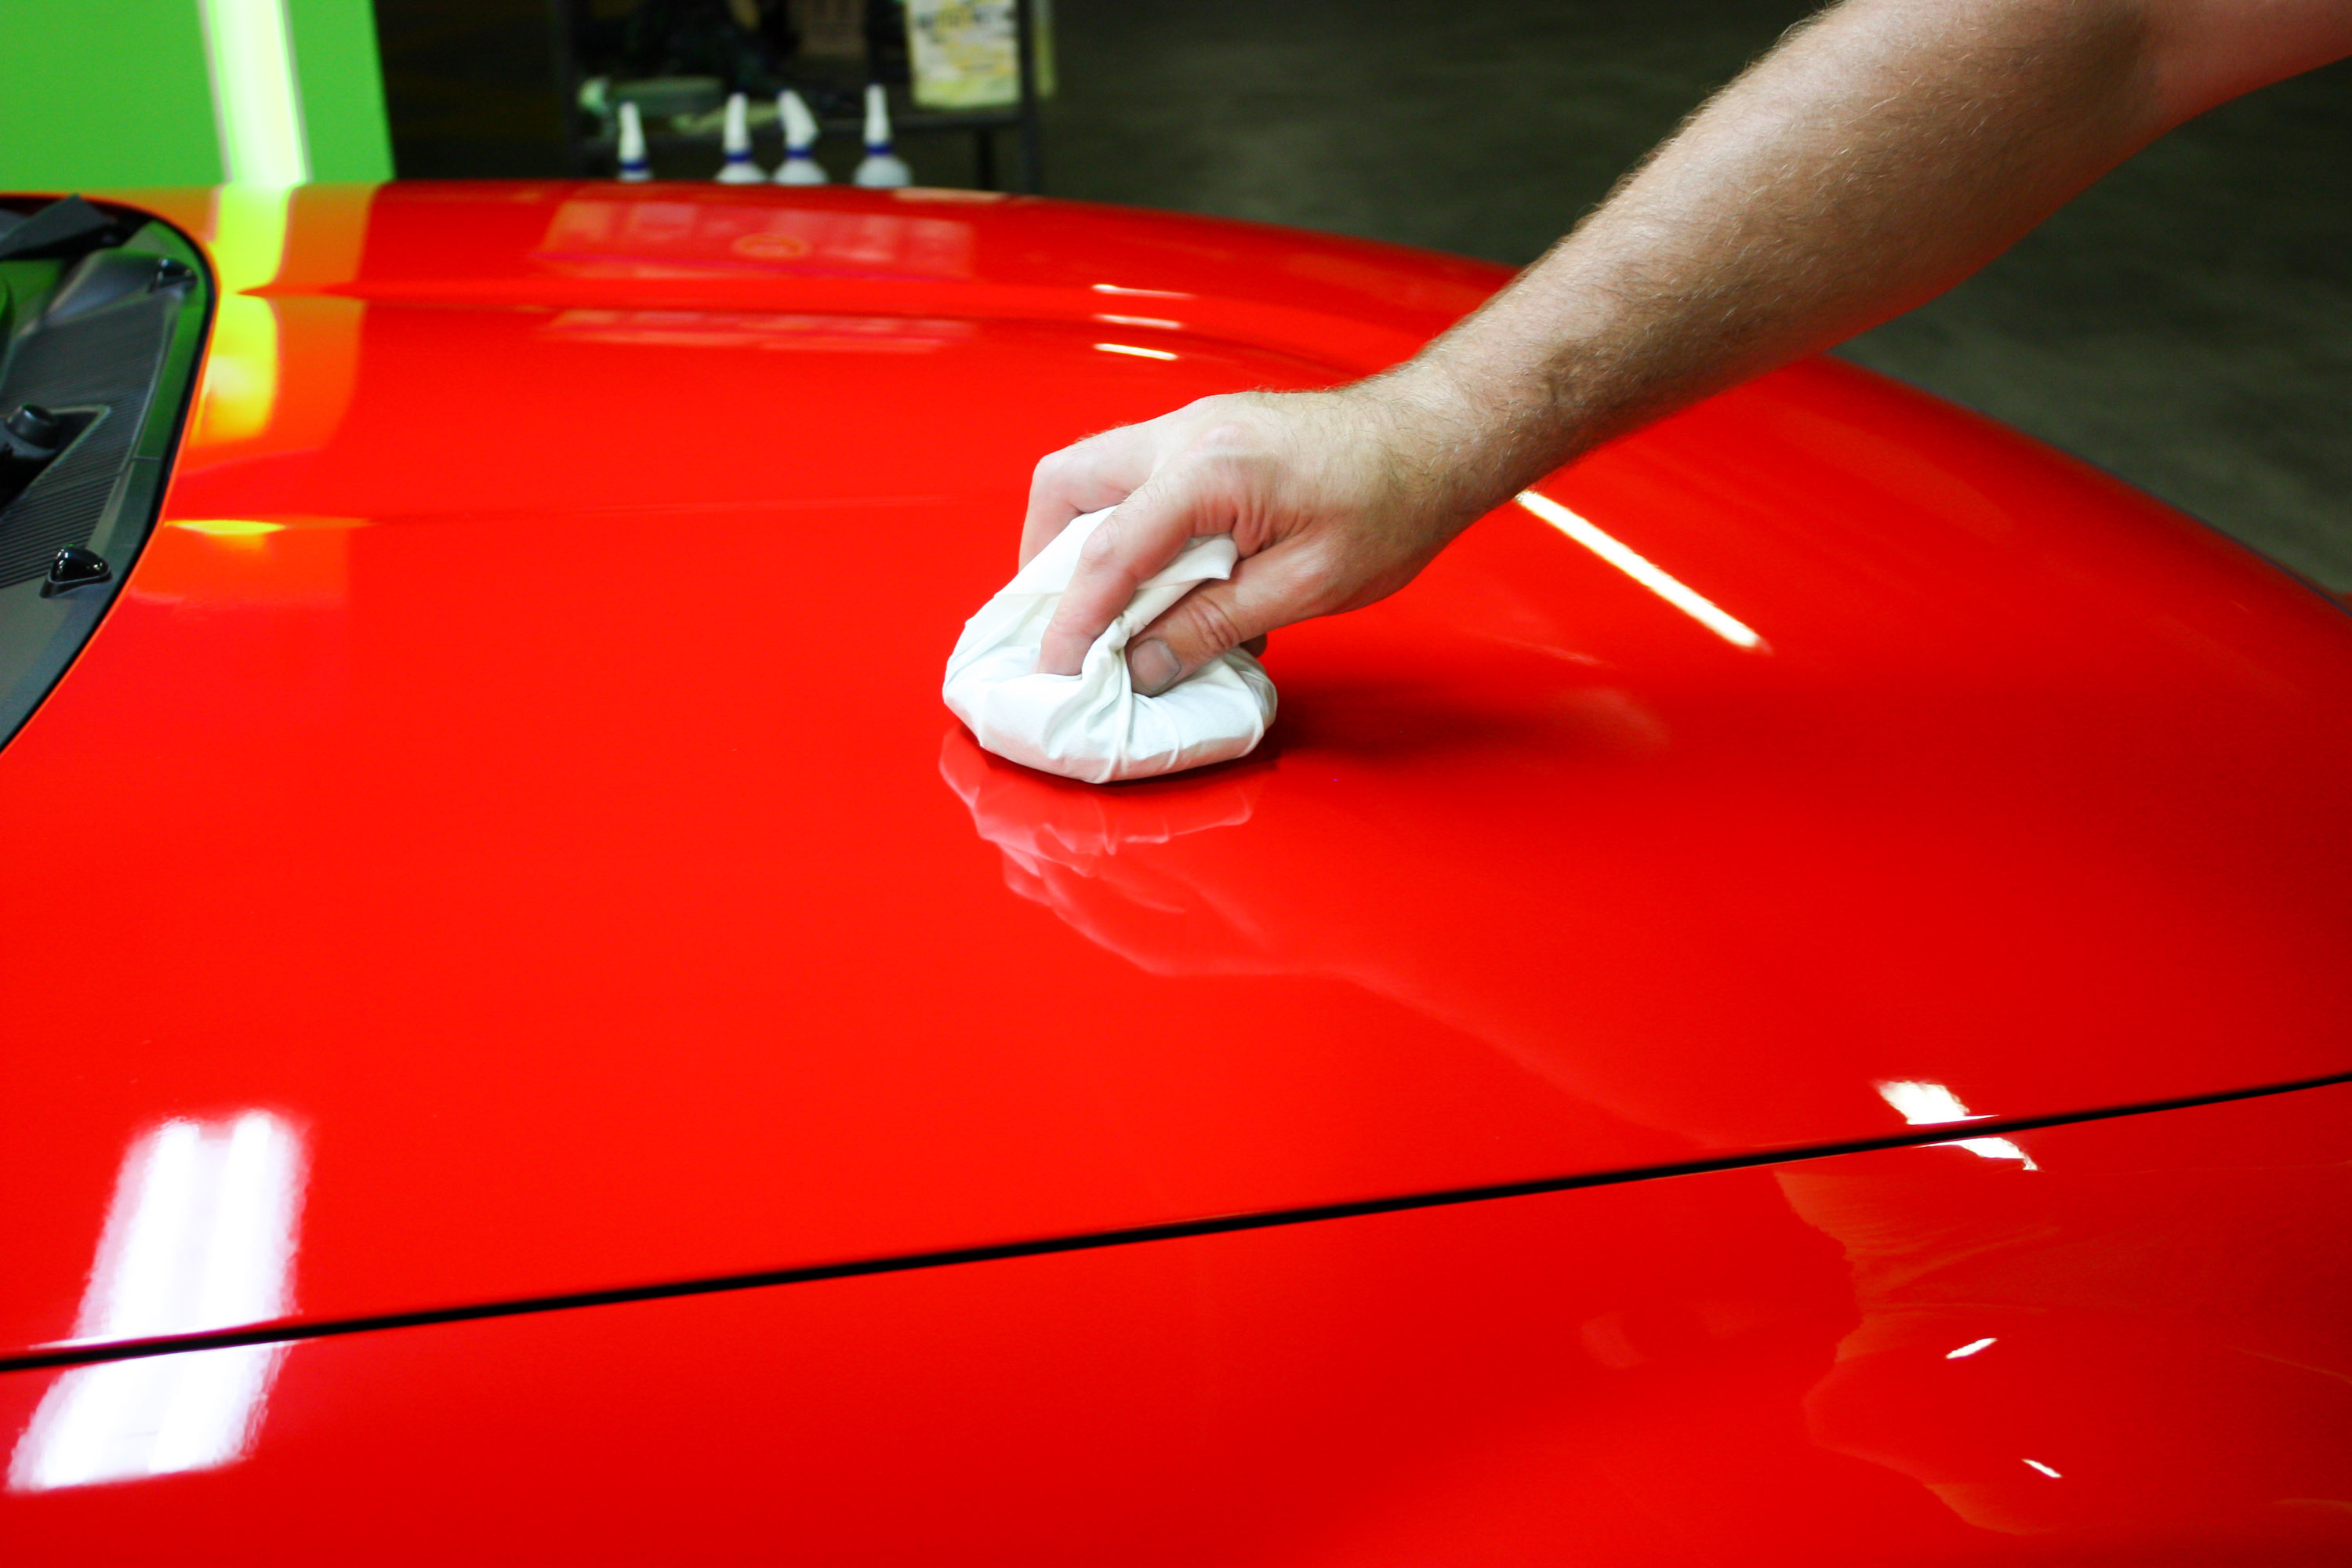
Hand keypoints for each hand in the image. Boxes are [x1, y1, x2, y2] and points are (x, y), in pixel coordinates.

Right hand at [1021, 380, 1502, 692]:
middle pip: (1067, 483)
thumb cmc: (1394, 503)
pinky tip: (1165, 582)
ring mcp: (1196, 423)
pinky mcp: (1211, 434)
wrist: (1439, 437)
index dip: (1073, 620)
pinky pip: (1139, 479)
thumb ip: (1214, 624)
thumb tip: (1144, 665)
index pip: (1109, 551)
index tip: (1056, 671)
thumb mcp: (1307, 587)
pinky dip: (1129, 529)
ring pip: (1096, 475)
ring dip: (1086, 543)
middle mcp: (1188, 431)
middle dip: (1046, 559)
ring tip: (1108, 611)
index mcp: (1212, 468)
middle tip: (1062, 626)